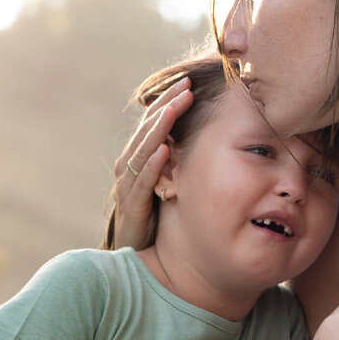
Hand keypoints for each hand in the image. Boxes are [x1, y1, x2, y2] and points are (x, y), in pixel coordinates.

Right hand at [111, 77, 192, 249]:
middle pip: (147, 130)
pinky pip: (142, 183)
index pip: (154, 123)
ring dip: (158, 128)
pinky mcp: (132, 209)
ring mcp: (128, 187)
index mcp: (140, 159)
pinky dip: (152, 165)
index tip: (189, 81)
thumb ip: (182, 163)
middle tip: (186, 85)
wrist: (139, 258)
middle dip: (166, 106)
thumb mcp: (172, 185)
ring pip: (142, 151)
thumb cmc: (158, 219)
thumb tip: (210, 139)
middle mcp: (130, 168)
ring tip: (174, 107)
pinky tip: (164, 150)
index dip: (169, 101)